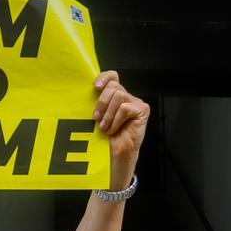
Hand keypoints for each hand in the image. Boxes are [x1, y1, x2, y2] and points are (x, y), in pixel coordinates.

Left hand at [93, 71, 149, 189]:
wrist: (117, 155)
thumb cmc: (106, 138)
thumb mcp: (98, 116)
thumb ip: (97, 102)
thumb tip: (88, 91)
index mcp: (115, 96)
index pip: (112, 76)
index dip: (104, 77)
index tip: (95, 87)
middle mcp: (127, 96)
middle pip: (114, 86)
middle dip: (101, 102)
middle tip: (96, 119)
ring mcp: (136, 102)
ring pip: (119, 96)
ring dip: (108, 114)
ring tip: (104, 127)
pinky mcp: (142, 110)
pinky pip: (125, 108)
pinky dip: (116, 120)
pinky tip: (113, 130)